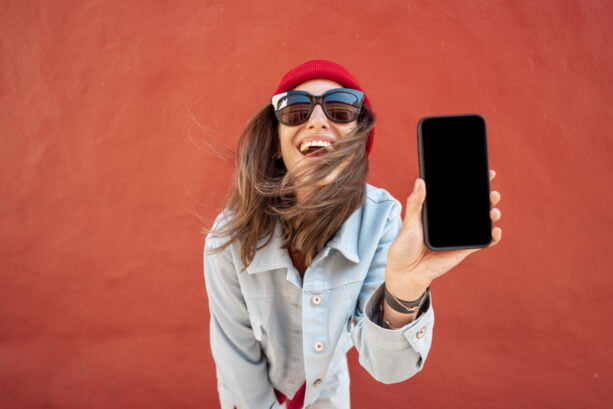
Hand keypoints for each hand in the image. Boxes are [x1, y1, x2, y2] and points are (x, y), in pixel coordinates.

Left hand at [385, 170, 502, 299]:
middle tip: (492, 192)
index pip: (457, 196)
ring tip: (493, 210)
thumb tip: (420, 181)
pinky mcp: (462, 250)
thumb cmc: (404, 247)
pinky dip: (491, 237)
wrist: (405, 273)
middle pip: (472, 207)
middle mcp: (450, 224)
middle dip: (485, 197)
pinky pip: (480, 243)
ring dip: (491, 215)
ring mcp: (458, 237)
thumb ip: (416, 203)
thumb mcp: (409, 222)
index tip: (483, 174)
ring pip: (479, 223)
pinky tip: (495, 231)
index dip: (471, 185)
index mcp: (438, 214)